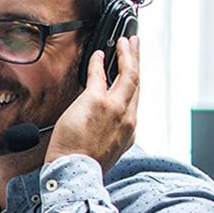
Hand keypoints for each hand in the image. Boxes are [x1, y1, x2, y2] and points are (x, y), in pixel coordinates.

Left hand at [45, 36, 139, 172]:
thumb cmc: (83, 164)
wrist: (75, 170)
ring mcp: (115, 108)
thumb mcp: (107, 150)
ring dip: (128, 55)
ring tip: (127, 42)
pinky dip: (99, 62)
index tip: (134, 72)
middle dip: (137, 61)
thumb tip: (102, 125)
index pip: (136, 100)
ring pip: (129, 75)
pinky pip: (100, 75)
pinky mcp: (97, 101)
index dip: (135, 83)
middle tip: (136, 46)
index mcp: (130, 131)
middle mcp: (128, 118)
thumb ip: (111, 134)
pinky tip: (99, 54)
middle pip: (138, 82)